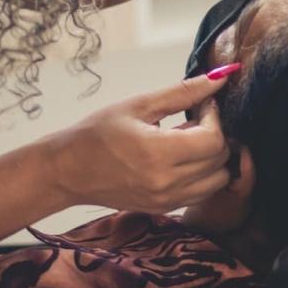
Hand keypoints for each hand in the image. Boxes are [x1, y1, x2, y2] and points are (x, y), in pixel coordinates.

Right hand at [48, 73, 232, 213]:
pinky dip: (202, 173)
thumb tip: (218, 78)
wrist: (68, 170)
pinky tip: (180, 156)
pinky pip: (201, 192)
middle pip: (220, 161)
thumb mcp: (138, 105)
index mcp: (158, 153)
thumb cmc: (97, 132)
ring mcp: (166, 200)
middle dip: (216, 134)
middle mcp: (166, 183)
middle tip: (196, 117)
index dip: (215, 117)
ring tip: (188, 139)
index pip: (214, 140)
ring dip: (212, 157)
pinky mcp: (164, 208)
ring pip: (217, 181)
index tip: (203, 103)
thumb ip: (182, 93)